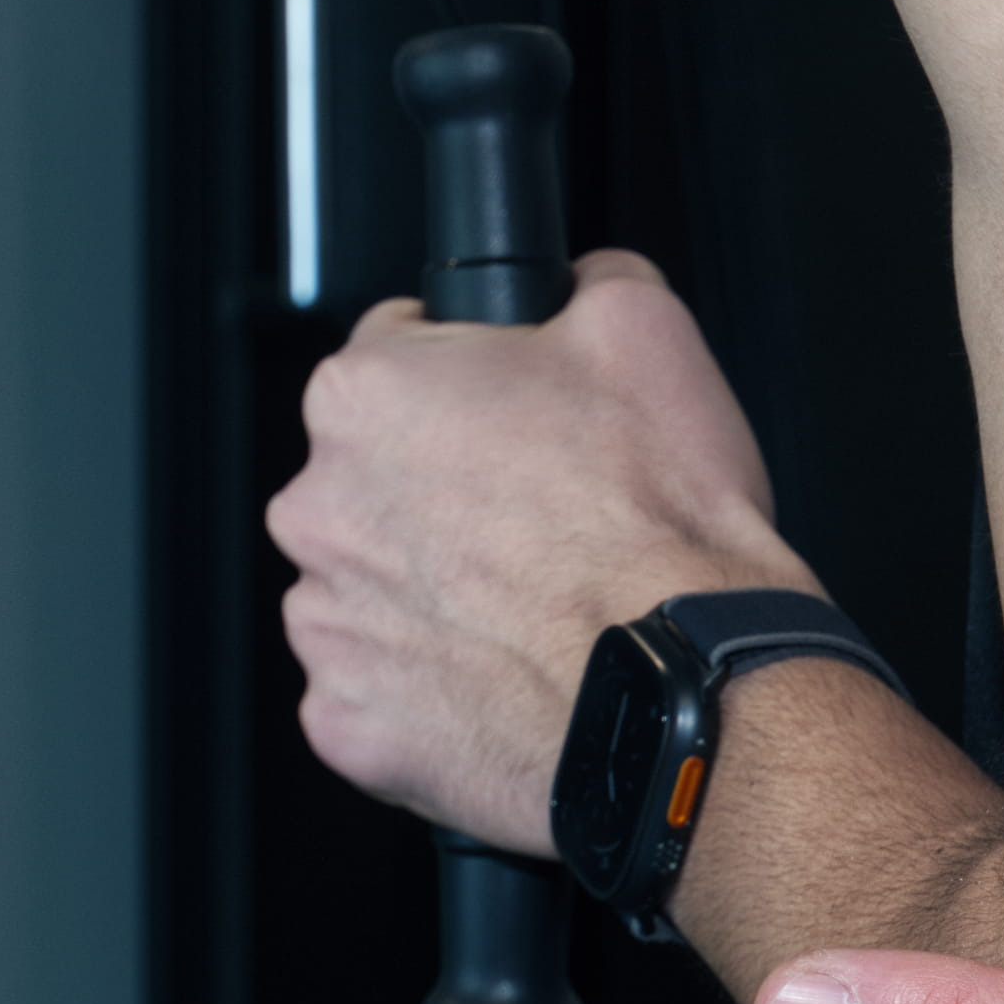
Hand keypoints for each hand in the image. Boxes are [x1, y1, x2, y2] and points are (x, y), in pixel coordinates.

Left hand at [270, 249, 807, 847]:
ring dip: (436, 591)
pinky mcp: (346, 723)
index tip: (517, 421)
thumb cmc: (660, 529)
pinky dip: (432, 685)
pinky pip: (378, 690)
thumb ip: (588, 280)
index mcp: (367, 397)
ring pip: (374, 587)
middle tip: (542, 518)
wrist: (682, 687)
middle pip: (375, 480)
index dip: (473, 383)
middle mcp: (321, 507)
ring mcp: (326, 623)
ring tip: (532, 603)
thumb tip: (576, 282)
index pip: (395, 355)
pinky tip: (507, 670)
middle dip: (447, 493)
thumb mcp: (651, 331)